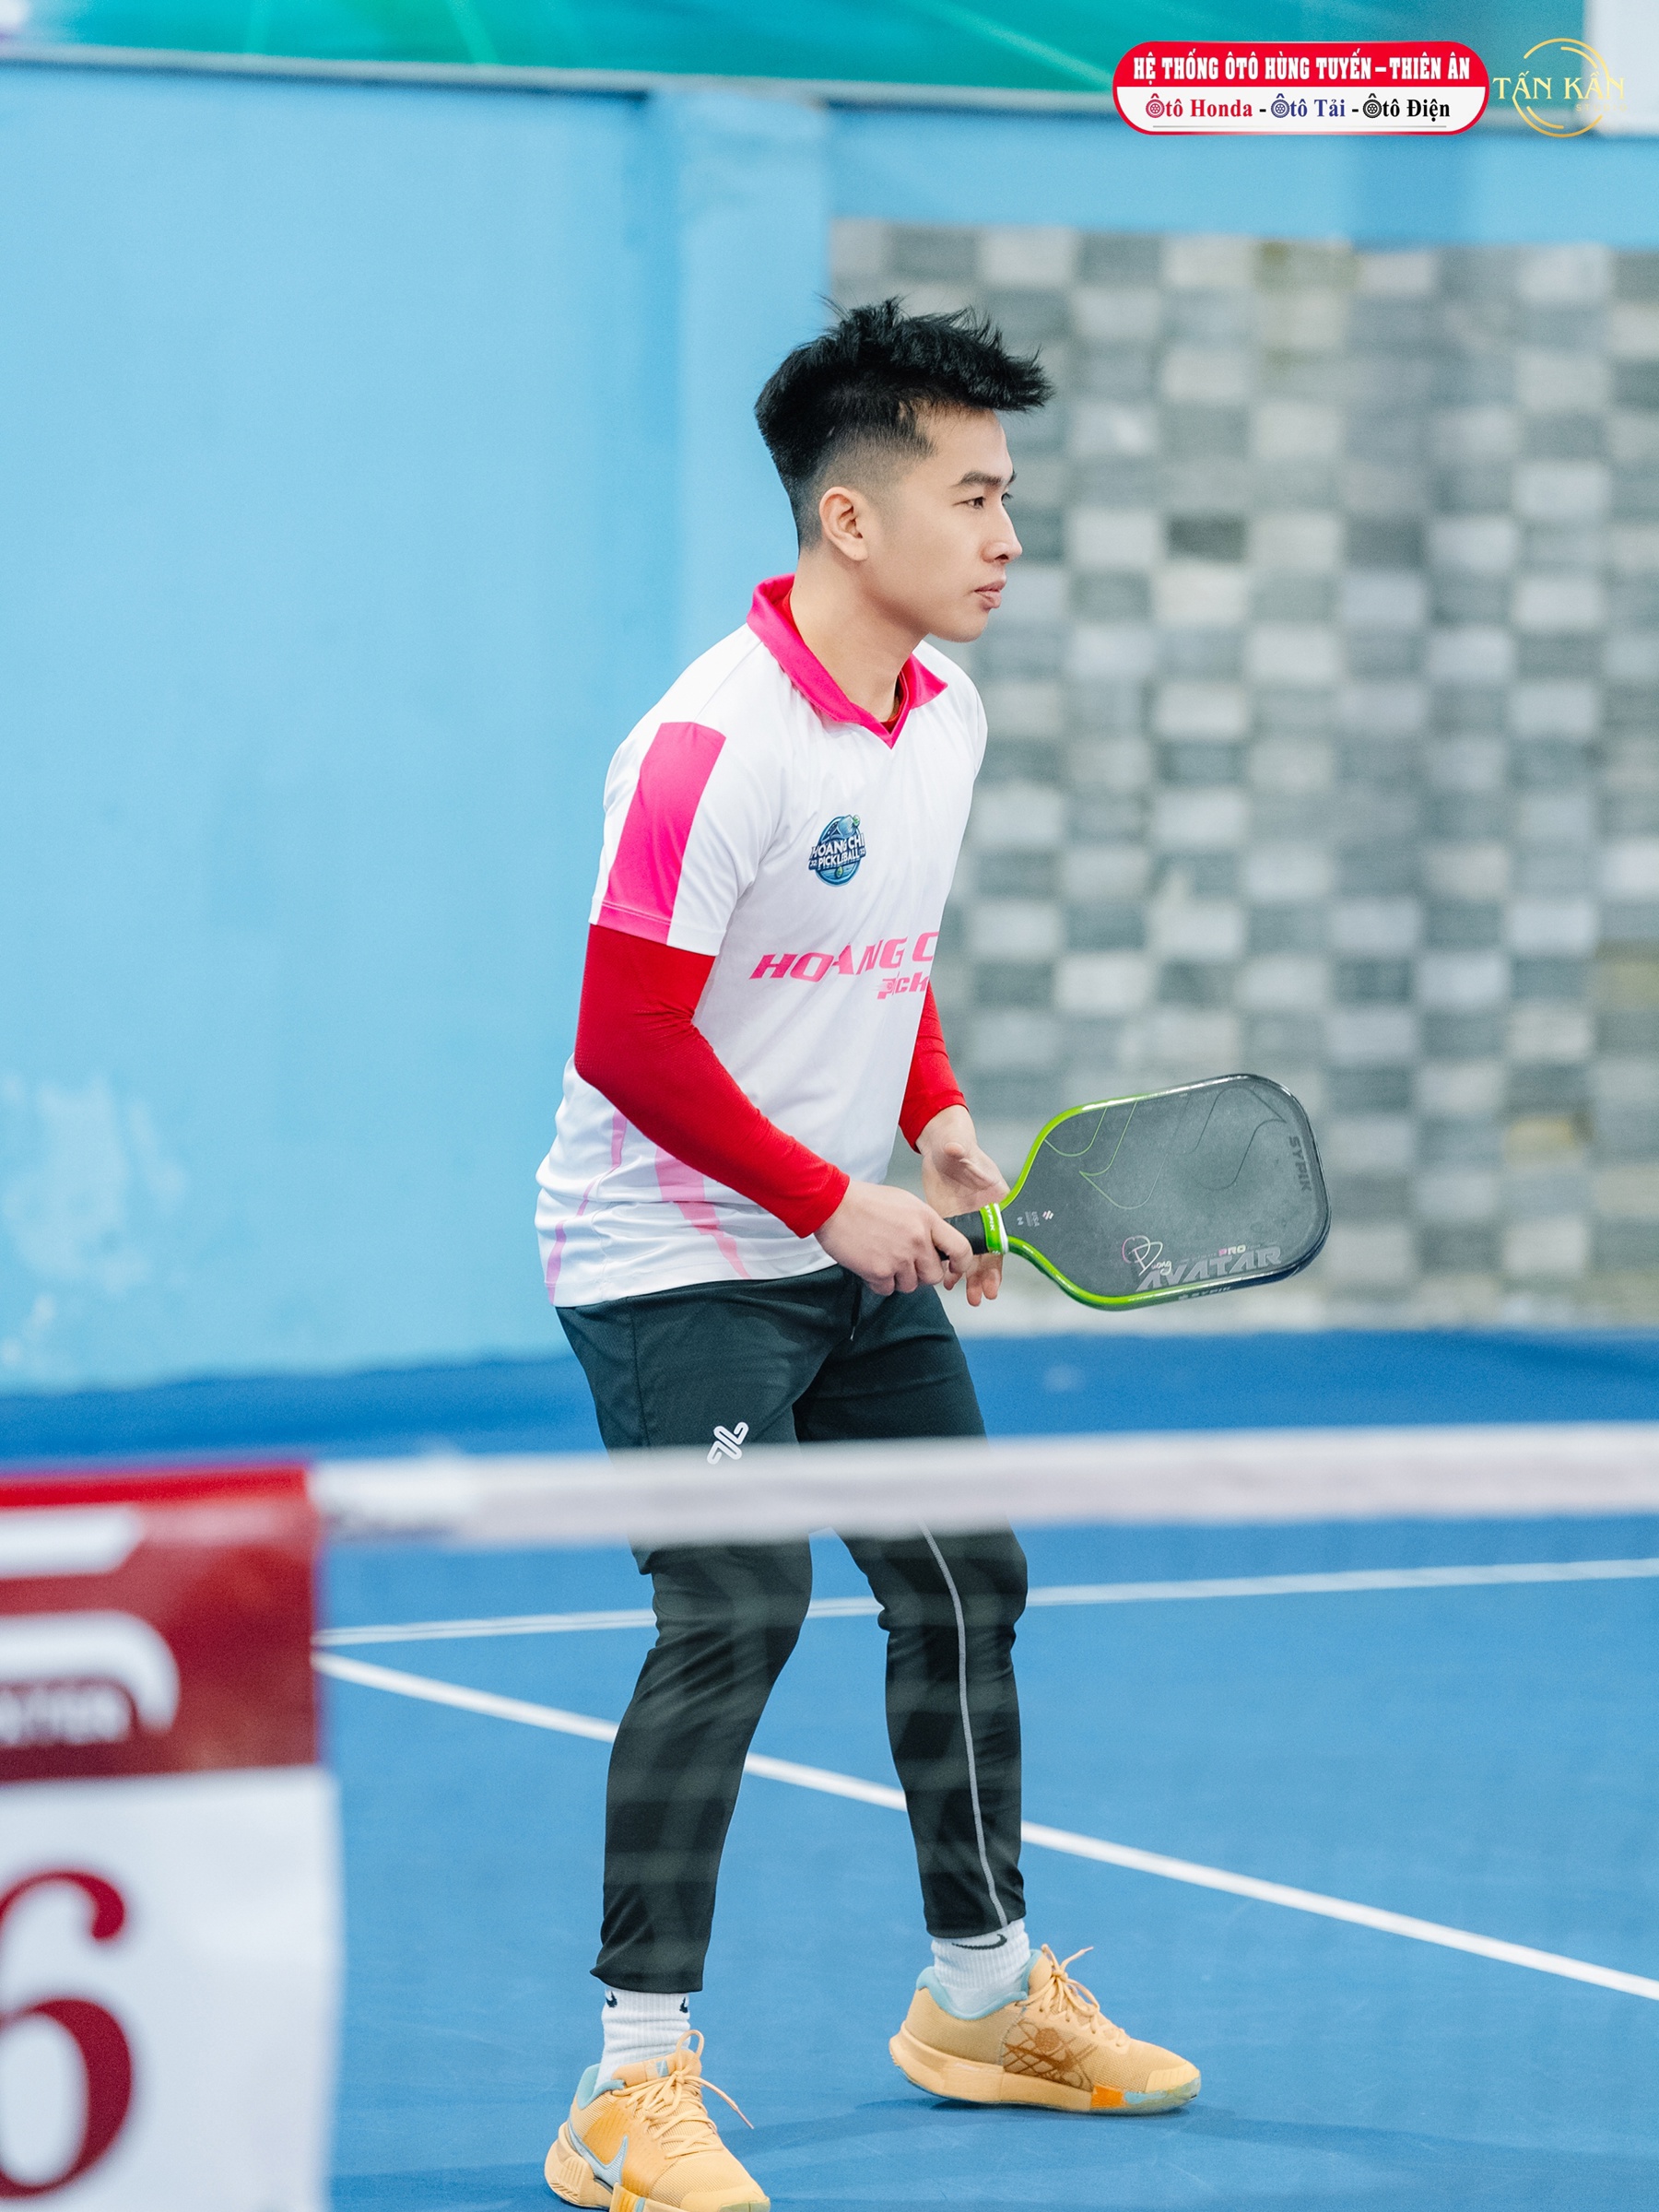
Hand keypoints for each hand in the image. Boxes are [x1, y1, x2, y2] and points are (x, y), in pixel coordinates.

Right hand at [815, 1180, 971, 1296]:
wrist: (832, 1204)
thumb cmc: (865, 1201)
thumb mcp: (905, 1203)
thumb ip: (923, 1225)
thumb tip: (933, 1244)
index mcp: (927, 1219)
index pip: (961, 1248)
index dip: (960, 1264)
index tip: (953, 1268)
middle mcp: (917, 1240)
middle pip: (934, 1276)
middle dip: (921, 1274)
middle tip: (905, 1264)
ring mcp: (899, 1257)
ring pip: (911, 1286)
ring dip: (897, 1279)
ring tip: (883, 1259)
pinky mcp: (879, 1271)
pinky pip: (887, 1290)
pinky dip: (878, 1283)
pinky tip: (869, 1265)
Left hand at [917, 1105, 1008, 1307]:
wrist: (940, 1147)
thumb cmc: (955, 1144)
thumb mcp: (959, 1148)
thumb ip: (960, 1152)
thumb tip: (955, 1149)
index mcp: (997, 1199)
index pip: (1002, 1235)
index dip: (998, 1260)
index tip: (994, 1281)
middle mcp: (988, 1216)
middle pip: (989, 1252)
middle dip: (986, 1277)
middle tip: (980, 1297)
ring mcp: (971, 1222)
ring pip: (974, 1256)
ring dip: (972, 1278)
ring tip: (969, 1299)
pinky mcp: (952, 1225)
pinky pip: (955, 1251)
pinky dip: (953, 1268)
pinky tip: (948, 1284)